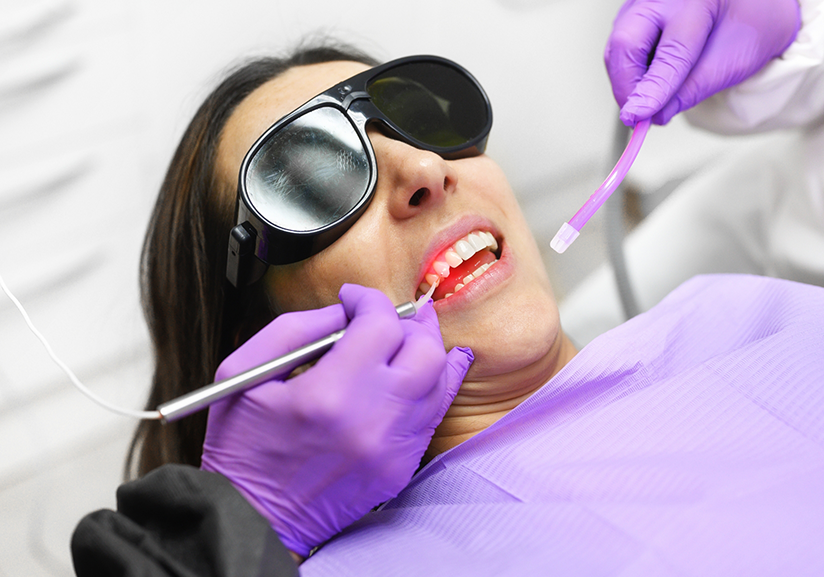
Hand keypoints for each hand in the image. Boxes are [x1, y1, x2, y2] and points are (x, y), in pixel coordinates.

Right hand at [200, 284, 472, 556]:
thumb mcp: (244, 373)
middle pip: (425, 349)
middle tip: (386, 318)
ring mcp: (393, 448)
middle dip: (408, 323)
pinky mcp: (400, 468)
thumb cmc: (242, 446)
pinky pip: (432, 416)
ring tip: (406, 338)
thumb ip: (296, 329)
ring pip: (439, 381)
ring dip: (425, 351)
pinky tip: (421, 371)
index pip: (380, 324)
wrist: (252, 516)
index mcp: (328, 394)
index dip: (369, 299)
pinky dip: (430, 387)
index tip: (353, 298)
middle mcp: (372, 420)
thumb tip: (343, 311)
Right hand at [604, 0, 800, 125]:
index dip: (653, 89)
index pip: (670, 53)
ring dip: (627, 80)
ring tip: (649, 98)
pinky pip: (620, 46)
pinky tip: (649, 80)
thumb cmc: (750, 25)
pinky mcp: (634, 12)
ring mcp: (645, 0)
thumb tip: (656, 114)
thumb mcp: (732, 61)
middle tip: (637, 113)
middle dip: (627, 85)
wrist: (754, 6)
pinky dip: (630, 70)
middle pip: (626, 43)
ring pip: (617, 47)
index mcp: (697, 0)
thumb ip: (692, 89)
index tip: (640, 116)